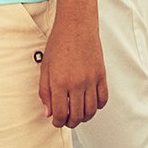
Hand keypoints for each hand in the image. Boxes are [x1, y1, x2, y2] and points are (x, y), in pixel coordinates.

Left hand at [37, 12, 107, 128]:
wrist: (77, 26)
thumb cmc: (59, 44)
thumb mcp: (45, 67)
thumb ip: (45, 91)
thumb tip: (48, 112)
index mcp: (60, 82)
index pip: (60, 113)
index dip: (57, 122)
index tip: (56, 121)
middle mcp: (77, 84)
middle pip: (77, 116)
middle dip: (70, 122)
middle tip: (66, 120)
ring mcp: (91, 80)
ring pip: (90, 111)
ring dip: (84, 117)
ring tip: (77, 113)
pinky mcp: (101, 76)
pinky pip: (102, 99)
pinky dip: (97, 106)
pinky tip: (89, 103)